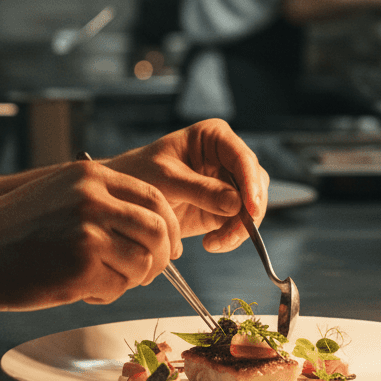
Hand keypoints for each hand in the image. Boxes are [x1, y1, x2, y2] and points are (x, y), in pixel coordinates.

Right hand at [0, 159, 181, 309]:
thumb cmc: (13, 227)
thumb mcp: (60, 191)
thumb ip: (102, 198)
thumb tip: (152, 223)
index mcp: (91, 176)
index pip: (154, 197)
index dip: (168, 226)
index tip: (168, 246)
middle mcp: (94, 199)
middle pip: (158, 230)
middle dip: (161, 257)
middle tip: (149, 272)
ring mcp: (88, 232)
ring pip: (143, 262)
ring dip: (132, 279)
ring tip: (105, 281)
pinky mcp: (81, 267)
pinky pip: (118, 287)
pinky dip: (108, 295)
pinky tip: (84, 291)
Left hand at [102, 119, 269, 253]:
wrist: (125, 196)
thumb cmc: (140, 174)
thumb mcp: (166, 180)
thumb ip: (200, 189)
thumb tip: (237, 203)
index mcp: (213, 137)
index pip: (242, 158)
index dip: (251, 183)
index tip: (250, 208)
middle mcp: (225, 157)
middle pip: (255, 182)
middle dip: (249, 210)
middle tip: (235, 233)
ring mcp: (226, 182)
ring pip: (252, 205)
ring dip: (240, 228)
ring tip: (216, 242)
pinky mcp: (223, 207)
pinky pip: (239, 223)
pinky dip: (231, 236)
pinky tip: (211, 243)